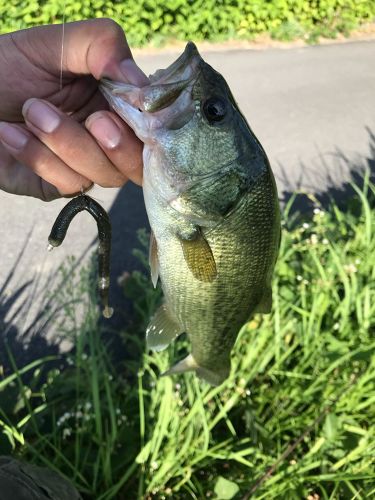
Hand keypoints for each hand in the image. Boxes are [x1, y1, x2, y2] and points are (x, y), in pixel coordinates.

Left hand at [0, 19, 147, 200]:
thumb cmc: (12, 65)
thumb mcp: (59, 42)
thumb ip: (102, 46)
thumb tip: (142, 85)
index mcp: (118, 107)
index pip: (154, 130)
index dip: (149, 128)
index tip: (126, 109)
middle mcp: (107, 142)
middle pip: (138, 166)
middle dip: (116, 144)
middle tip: (93, 119)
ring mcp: (83, 167)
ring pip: (102, 176)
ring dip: (66, 142)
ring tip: (31, 110)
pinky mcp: (56, 186)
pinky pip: (66, 185)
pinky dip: (37, 156)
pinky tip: (10, 133)